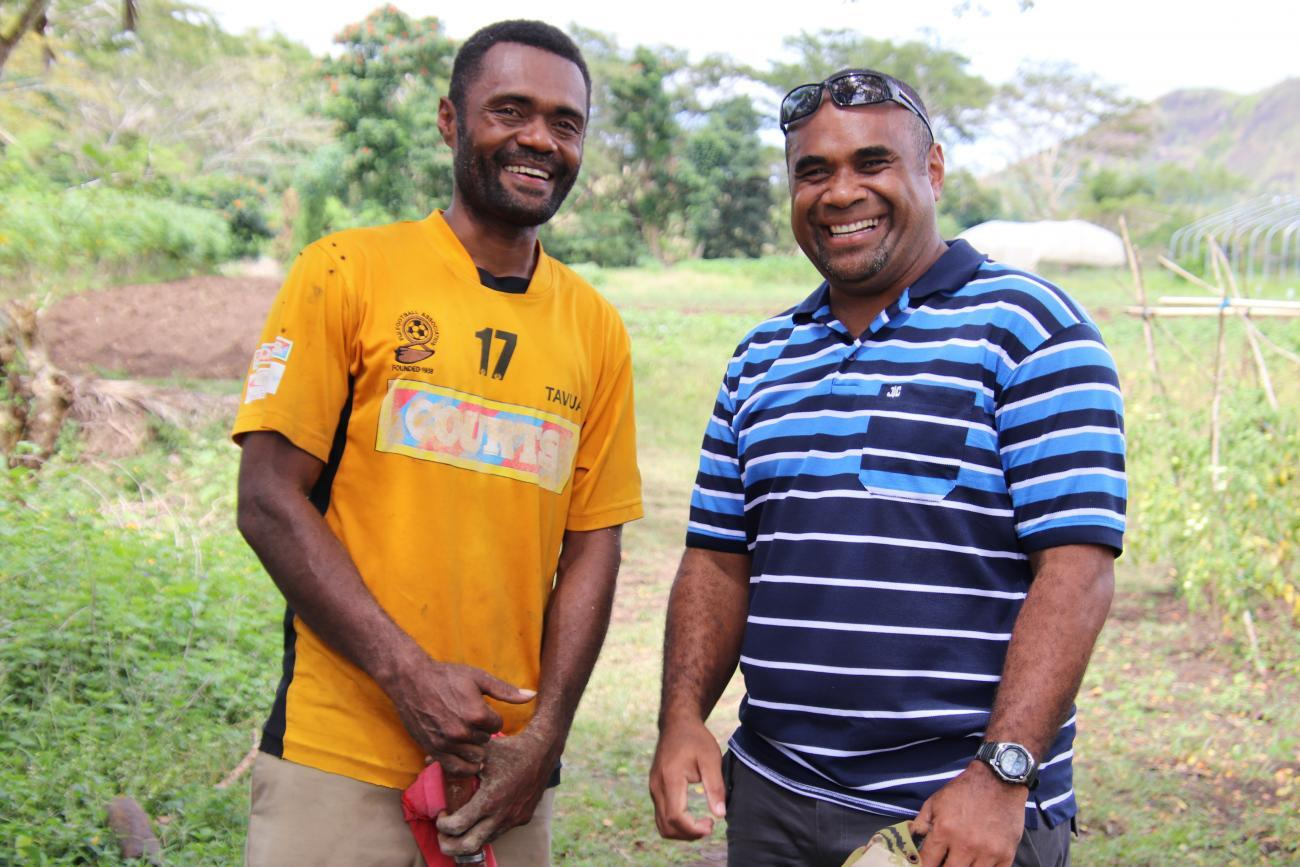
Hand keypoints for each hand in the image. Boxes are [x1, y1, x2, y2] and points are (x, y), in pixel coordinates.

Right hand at [386, 655, 534, 776]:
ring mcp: (446, 744)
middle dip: (481, 732)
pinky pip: (455, 768)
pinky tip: (463, 755)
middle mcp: (462, 733)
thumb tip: (532, 696)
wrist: (411, 680)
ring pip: (473, 756)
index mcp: (476, 714)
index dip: (491, 718)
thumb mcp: (478, 678)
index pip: (497, 726)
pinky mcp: (433, 750)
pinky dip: (463, 765)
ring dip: (472, 747)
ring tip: (464, 733)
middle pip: (485, 742)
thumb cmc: (446, 676)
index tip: (480, 709)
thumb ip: (505, 691)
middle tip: (469, 719)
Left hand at [434, 726, 558, 855]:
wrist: (543, 751)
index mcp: (490, 800)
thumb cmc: (510, 749)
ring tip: (458, 830)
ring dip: (468, 840)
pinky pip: (498, 832)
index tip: (441, 815)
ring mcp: (513, 819)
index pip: (458, 826)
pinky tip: (480, 819)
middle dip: (450, 845)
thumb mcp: (482, 751)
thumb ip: (456, 759)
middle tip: (442, 835)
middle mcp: (502, 815)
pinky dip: (484, 831)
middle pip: (468, 846)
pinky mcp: (522, 819)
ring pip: (485, 842)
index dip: (443, 825)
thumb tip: (428, 760)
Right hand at [648, 718, 725, 839]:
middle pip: (666, 826)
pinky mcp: (654, 789)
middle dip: (688, 834)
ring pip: (661, 824)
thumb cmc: (695, 739)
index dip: (693, 829)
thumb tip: (720, 815)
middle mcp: (656, 786)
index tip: (711, 825)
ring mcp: (653, 789)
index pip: (675, 817)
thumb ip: (715, 787)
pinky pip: (661, 816)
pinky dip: (675, 824)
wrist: (676, 723)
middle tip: (709, 826)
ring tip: (701, 824)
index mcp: (670, 778)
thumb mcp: (711, 758)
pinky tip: (691, 817)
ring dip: (681, 832)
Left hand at [910, 762, 1026, 866]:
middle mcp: (965, 844)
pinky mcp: (1006, 854)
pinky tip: (977, 864)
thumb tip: (912, 841)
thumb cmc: (965, 790)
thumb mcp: (936, 801)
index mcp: (945, 830)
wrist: (999, 780)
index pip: (928, 862)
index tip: (925, 865)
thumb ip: (922, 823)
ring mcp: (987, 852)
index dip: (924, 866)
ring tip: (960, 862)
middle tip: (943, 862)